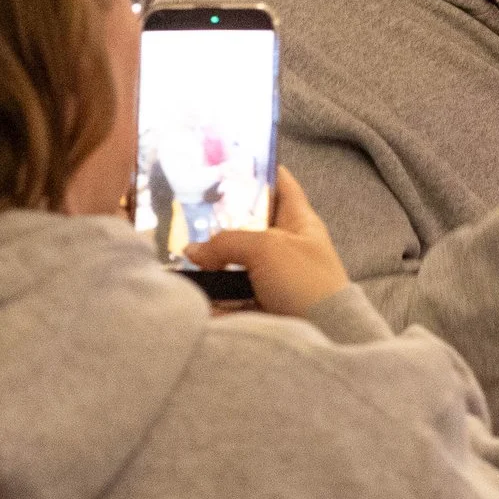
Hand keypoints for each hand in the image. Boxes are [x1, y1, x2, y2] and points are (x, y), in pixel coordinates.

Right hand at [185, 171, 350, 318]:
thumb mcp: (267, 248)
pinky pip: (227, 295)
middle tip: (185, 213)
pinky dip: (209, 293)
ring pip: (233, 262)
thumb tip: (192, 250)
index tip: (234, 160)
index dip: (263, 171)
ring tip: (175, 251)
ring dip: (208, 261)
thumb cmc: (306, 283)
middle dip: (219, 222)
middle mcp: (287, 247)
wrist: (323, 337)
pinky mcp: (257, 306)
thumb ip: (227, 241)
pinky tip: (185, 286)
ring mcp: (272, 278)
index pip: (283, 186)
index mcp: (301, 222)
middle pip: (249, 226)